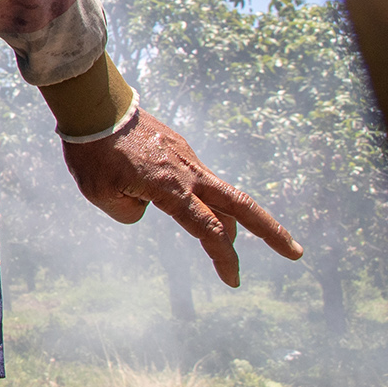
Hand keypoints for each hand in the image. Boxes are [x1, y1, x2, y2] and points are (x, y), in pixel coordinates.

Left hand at [61, 109, 301, 286]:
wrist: (94, 106)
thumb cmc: (92, 152)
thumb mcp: (100, 194)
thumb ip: (129, 212)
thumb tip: (147, 207)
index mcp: (171, 189)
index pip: (209, 230)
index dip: (224, 257)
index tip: (233, 280)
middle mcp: (188, 173)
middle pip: (242, 205)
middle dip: (272, 232)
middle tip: (296, 253)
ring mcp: (187, 157)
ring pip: (220, 193)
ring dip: (230, 218)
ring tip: (230, 240)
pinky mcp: (179, 147)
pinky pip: (197, 178)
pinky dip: (200, 197)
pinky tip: (180, 200)